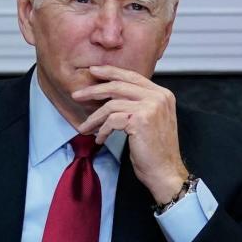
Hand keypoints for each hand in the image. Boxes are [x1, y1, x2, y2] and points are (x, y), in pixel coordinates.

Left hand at [73, 65, 188, 203]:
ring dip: (94, 118)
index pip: (132, 76)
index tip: (93, 70)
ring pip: (111, 105)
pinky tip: (100, 139)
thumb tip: (111, 94)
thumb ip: (138, 103)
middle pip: (118, 86)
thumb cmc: (155, 150)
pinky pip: (111, 120)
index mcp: (162, 94)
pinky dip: (102, 130)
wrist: (165, 171)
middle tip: (76, 95)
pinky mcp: (140, 119)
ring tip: (85, 128)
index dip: (111, 71)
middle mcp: (158, 97)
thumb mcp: (150, 119)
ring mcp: (151, 106)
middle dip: (93, 90)